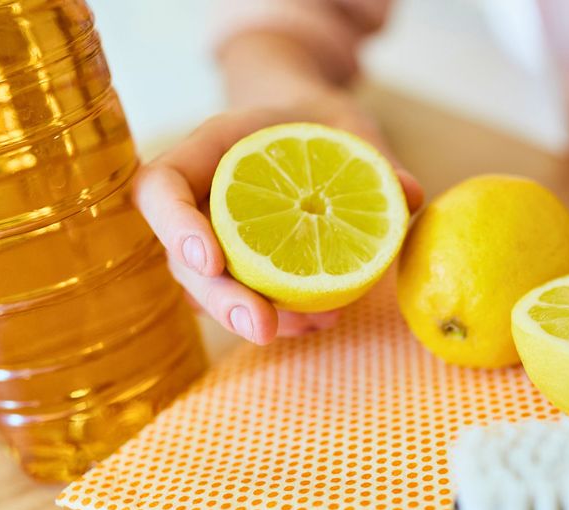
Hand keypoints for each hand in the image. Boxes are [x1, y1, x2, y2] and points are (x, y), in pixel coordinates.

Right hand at [135, 93, 422, 343]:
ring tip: (312, 328)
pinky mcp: (238, 268)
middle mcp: (199, 199)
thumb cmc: (319, 120)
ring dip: (251, 319)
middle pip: (181, 260)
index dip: (175, 226)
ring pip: (207, 292)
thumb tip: (409, 194)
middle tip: (264, 330)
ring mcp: (212, 239)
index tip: (211, 260)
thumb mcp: (350, 123)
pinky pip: (244, 299)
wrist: (309, 130)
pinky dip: (281, 317)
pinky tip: (322, 322)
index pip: (160, 187)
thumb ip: (376, 155)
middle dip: (220, 301)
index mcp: (208, 150)